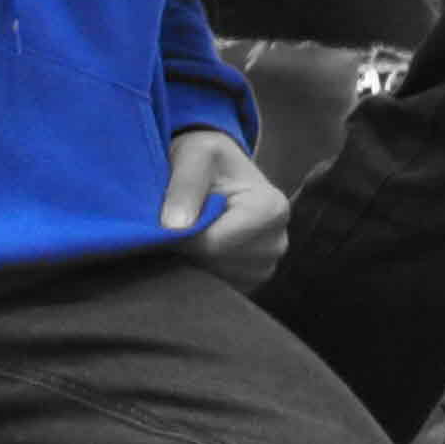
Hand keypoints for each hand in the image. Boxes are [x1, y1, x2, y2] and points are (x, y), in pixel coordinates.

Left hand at [157, 129, 288, 288]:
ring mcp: (266, 267)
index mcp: (271, 210)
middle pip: (215, 265)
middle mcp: (277, 243)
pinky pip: (214, 290)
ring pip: (212, 281)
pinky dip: (198, 273)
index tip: (167, 218)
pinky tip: (195, 249)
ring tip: (188, 233)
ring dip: (190, 262)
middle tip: (177, 223)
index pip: (214, 244)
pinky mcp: (250, 282)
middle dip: (186, 249)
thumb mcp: (194, 154)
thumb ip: (185, 184)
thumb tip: (174, 227)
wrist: (215, 170)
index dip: (181, 236)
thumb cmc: (205, 157)